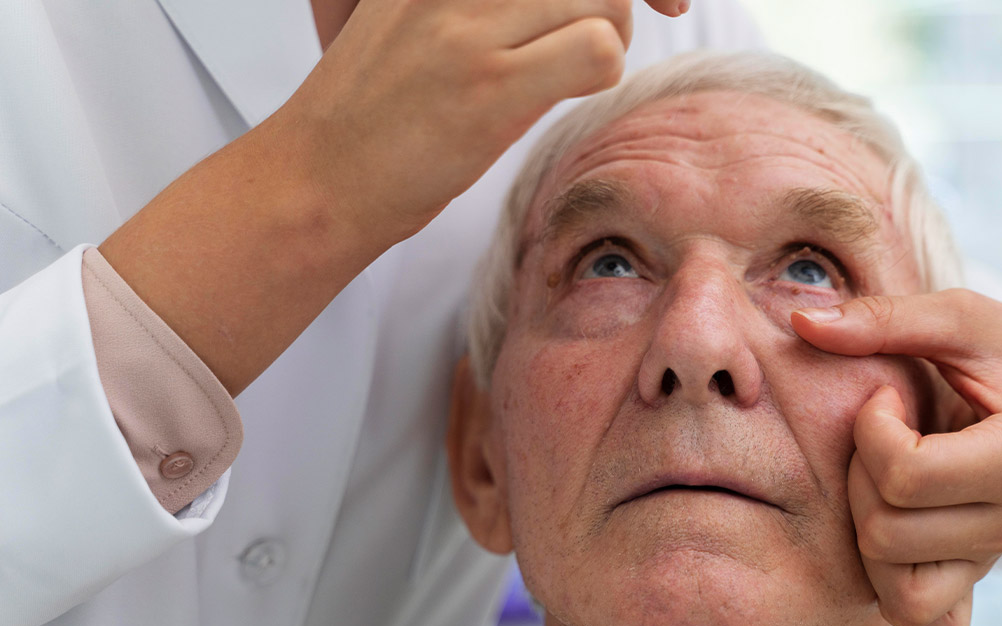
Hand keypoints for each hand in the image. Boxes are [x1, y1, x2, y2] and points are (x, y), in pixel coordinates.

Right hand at [273, 0, 654, 247]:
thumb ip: (476, 2)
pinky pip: (598, 51)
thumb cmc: (371, 115)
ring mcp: (469, 28)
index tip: (632, 0)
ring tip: (574, 70)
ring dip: (610, 36)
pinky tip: (567, 92)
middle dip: (610, 0)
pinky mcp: (490, 85)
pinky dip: (603, 73)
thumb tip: (569, 3)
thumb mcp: (410, 22)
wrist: (317, 179)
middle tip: (593, 37)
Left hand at [791, 289, 1001, 625]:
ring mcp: (995, 558)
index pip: (905, 477)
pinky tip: (890, 517)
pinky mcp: (977, 576)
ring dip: (866, 524)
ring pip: (893, 584)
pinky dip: (888, 580)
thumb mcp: (964, 318)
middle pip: (886, 534)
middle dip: (860, 475)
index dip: (872, 429)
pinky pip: (921, 616)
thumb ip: (885, 319)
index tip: (888, 396)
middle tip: (882, 434)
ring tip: (886, 474)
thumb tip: (800, 322)